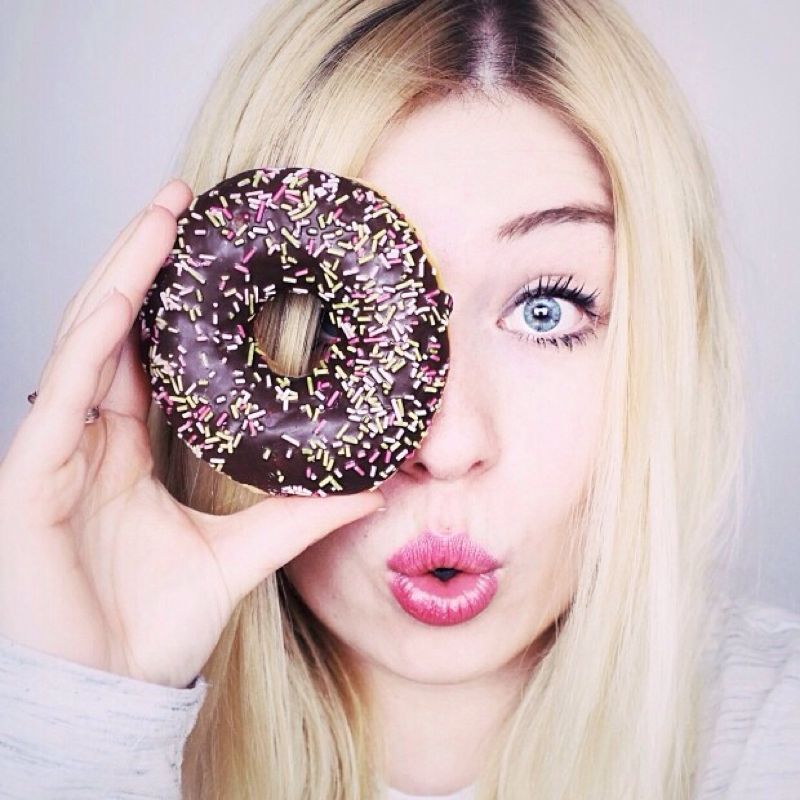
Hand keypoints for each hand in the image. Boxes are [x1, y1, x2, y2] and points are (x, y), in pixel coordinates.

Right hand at [0, 179, 384, 688]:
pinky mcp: (27, 475)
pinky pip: (61, 389)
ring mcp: (54, 451)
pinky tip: (126, 288)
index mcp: (127, 450)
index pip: (145, 354)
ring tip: (160, 214)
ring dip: (121, 272)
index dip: (170, 298)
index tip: (211, 250)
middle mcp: (86, 438)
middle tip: (182, 200)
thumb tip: (369, 489)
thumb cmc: (150, 630)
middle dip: (145, 260)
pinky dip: (93, 334)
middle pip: (112, 327)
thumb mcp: (239, 557)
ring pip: (84, 338)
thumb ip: (298, 519)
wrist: (103, 693)